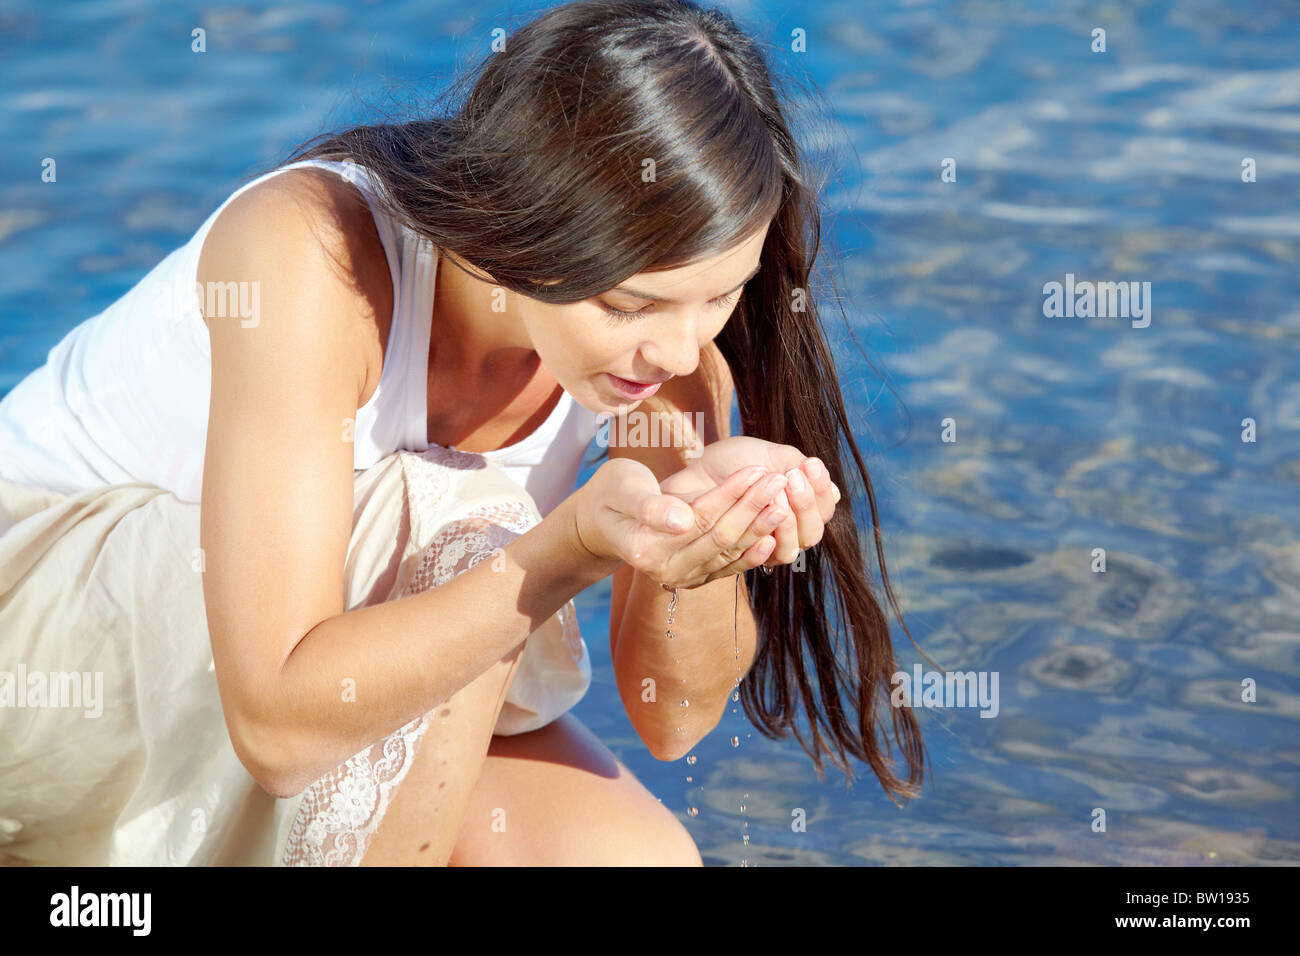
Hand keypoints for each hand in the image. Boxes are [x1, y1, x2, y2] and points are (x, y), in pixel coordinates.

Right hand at [572, 457, 798, 588]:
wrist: (603, 521)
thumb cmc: (611, 494)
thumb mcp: (623, 488)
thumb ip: (650, 505)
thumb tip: (681, 521)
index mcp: (646, 549)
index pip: (699, 519)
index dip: (730, 494)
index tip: (756, 469)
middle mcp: (666, 571)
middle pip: (720, 537)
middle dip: (752, 507)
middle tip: (779, 479)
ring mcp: (683, 578)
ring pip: (730, 552)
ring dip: (760, 527)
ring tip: (785, 499)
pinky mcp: (696, 578)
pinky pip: (729, 567)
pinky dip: (753, 553)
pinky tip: (775, 537)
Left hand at [659, 436, 840, 568]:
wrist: (693, 469)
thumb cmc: (732, 462)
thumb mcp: (770, 456)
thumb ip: (800, 471)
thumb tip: (833, 494)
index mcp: (799, 510)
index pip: (824, 511)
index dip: (820, 491)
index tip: (810, 464)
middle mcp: (785, 534)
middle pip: (811, 534)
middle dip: (806, 504)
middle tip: (791, 476)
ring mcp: (762, 549)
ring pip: (789, 550)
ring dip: (787, 519)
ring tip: (776, 488)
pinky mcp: (737, 560)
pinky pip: (757, 559)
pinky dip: (764, 538)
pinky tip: (763, 515)